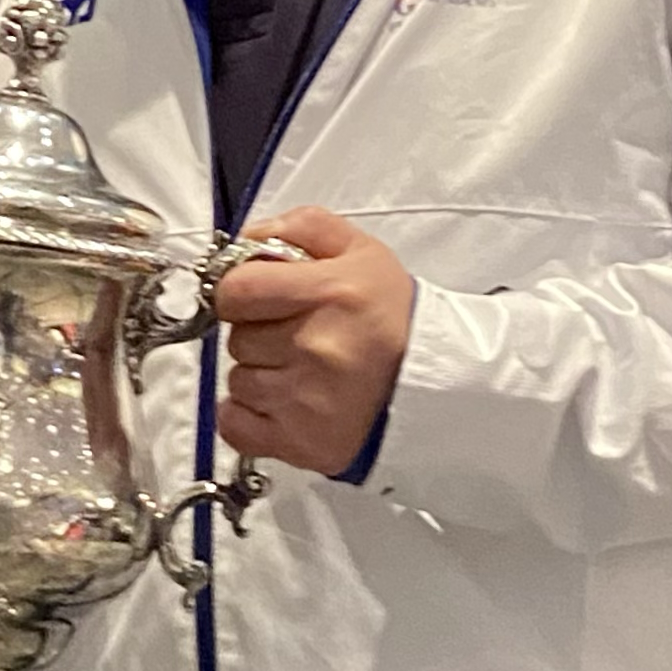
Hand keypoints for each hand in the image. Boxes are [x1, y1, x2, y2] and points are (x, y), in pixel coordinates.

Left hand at [213, 207, 413, 475]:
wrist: (437, 385)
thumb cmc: (394, 317)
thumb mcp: (362, 251)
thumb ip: (303, 228)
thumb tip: (248, 237)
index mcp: (328, 293)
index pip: (236, 290)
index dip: (239, 291)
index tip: (256, 297)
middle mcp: (314, 347)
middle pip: (238, 338)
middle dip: (258, 333)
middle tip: (299, 335)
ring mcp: (304, 400)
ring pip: (239, 381)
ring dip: (260, 375)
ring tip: (304, 371)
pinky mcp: (300, 442)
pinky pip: (235, 425)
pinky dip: (249, 416)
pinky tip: (286, 403)